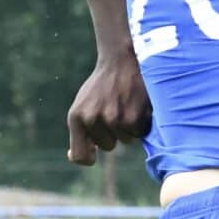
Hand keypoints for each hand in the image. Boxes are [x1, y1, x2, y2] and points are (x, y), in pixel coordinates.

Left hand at [67, 51, 151, 165]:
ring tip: (125, 104)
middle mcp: (94, 120)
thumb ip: (80, 132)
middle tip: (114, 108)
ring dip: (128, 127)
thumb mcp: (82, 105)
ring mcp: (115, 120)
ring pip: (125, 140)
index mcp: (77, 118)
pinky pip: (139, 133)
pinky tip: (136, 105)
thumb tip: (78, 157)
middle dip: (112, 133)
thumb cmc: (101, 86)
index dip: (90, 157)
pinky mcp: (135, 118)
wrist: (122, 60)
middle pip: (107, 146)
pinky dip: (141, 122)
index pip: (81, 157)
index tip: (94, 151)